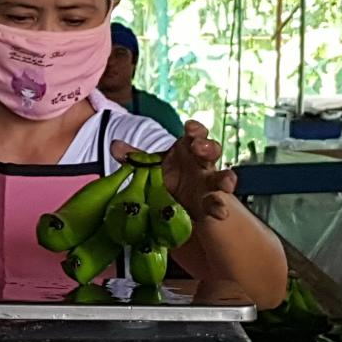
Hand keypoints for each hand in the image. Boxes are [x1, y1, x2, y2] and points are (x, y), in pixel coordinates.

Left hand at [113, 120, 235, 220]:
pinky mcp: (210, 204)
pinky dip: (219, 208)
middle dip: (208, 148)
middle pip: (211, 150)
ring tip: (226, 185)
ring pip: (221, 177)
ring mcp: (208, 184)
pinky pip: (217, 204)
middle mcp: (202, 164)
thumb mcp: (152, 166)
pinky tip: (220, 213)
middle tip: (199, 148)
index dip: (195, 130)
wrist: (179, 204)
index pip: (196, 134)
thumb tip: (115, 146)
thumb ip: (136, 158)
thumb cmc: (168, 177)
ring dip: (225, 179)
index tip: (189, 128)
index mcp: (188, 149)